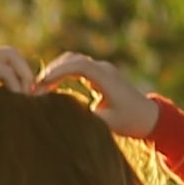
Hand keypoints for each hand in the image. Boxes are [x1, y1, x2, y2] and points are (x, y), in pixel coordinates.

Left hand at [0, 46, 37, 117]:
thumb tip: (8, 109)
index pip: (5, 70)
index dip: (18, 86)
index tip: (22, 103)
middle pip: (10, 54)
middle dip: (24, 71)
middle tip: (29, 92)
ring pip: (5, 54)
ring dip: (17, 69)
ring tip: (22, 90)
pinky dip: (8, 69)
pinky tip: (10, 88)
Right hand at [36, 51, 161, 136]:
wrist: (149, 117)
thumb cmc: (131, 121)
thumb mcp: (108, 124)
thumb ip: (86, 121)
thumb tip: (62, 121)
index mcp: (106, 77)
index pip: (77, 65)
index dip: (57, 72)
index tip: (40, 84)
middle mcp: (103, 69)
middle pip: (72, 59)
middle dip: (51, 71)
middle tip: (34, 88)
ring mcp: (102, 70)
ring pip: (73, 61)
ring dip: (56, 71)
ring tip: (39, 88)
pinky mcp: (100, 75)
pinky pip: (77, 68)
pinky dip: (62, 74)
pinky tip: (51, 88)